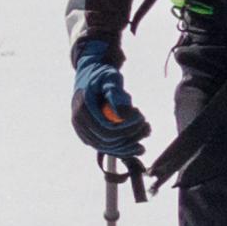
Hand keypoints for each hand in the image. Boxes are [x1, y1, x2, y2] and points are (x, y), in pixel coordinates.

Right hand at [68, 46, 147, 167]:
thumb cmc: (103, 75)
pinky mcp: (89, 138)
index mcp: (82, 107)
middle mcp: (79, 122)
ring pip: (108, 148)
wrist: (90, 76)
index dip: (126, 126)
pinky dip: (124, 150)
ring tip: (147, 133)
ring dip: (130, 145)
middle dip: (130, 136)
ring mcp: (82, 132)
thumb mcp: (110, 78)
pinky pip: (107, 149)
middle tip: (148, 126)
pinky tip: (140, 148)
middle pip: (107, 141)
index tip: (142, 117)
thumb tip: (122, 115)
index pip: (105, 128)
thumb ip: (115, 93)